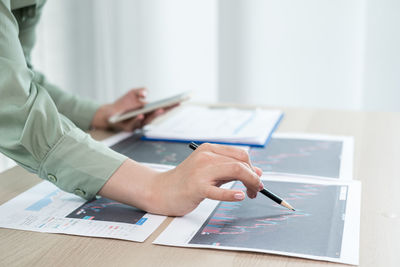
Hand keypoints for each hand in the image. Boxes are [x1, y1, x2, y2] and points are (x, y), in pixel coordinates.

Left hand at [91, 88, 172, 130]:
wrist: (109, 112)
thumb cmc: (123, 103)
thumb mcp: (132, 93)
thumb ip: (140, 91)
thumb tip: (145, 94)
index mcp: (149, 110)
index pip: (162, 107)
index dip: (170, 105)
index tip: (179, 101)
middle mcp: (146, 118)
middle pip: (157, 115)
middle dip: (165, 110)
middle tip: (172, 105)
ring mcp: (139, 123)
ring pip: (148, 120)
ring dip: (154, 115)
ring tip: (160, 109)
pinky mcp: (130, 128)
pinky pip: (135, 124)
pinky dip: (138, 119)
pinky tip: (140, 115)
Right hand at [99, 143, 262, 215]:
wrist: (161, 191)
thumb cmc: (186, 181)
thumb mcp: (210, 171)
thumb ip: (231, 170)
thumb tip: (258, 173)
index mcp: (209, 149)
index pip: (240, 153)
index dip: (252, 166)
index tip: (255, 179)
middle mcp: (205, 156)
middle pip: (240, 162)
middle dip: (254, 177)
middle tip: (256, 189)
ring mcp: (200, 171)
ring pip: (235, 171)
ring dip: (249, 183)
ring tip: (250, 194)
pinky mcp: (196, 187)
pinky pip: (218, 191)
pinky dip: (232, 194)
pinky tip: (240, 196)